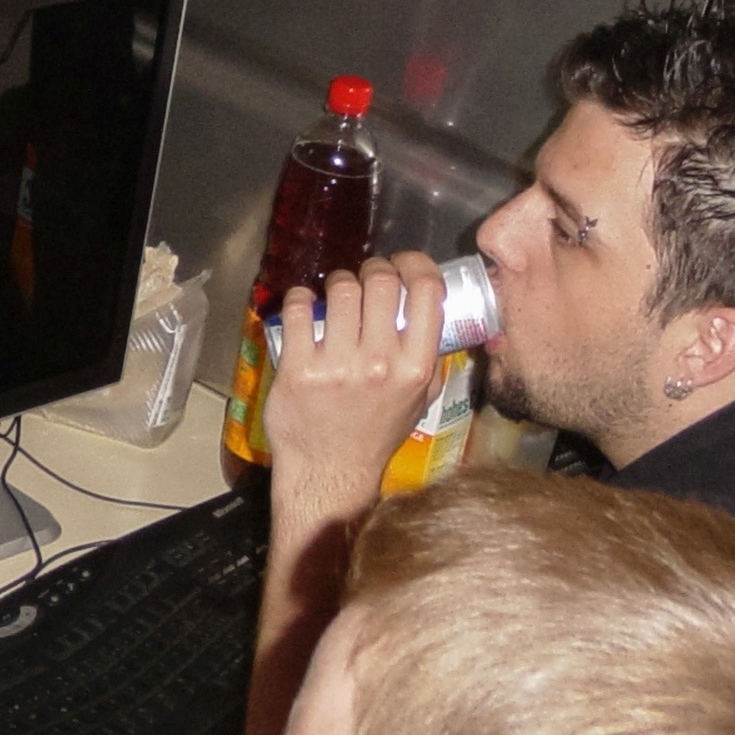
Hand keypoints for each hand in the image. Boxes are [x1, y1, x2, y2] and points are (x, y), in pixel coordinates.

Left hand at [262, 253, 445, 516]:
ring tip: (336, 295)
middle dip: (372, 269)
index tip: (402, 263)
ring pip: (340, 289)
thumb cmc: (377, 433)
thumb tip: (436, 310)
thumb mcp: (421, 399)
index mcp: (416, 367)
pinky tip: (305, 307)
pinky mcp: (298, 370)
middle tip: (365, 279)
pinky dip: (300, 298)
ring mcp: (337, 366)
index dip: (414, 263)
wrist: (330, 472)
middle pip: (380, 281)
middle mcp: (380, 363)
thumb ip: (430, 356)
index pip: (426, 290)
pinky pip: (299, 308)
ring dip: (338, 282)